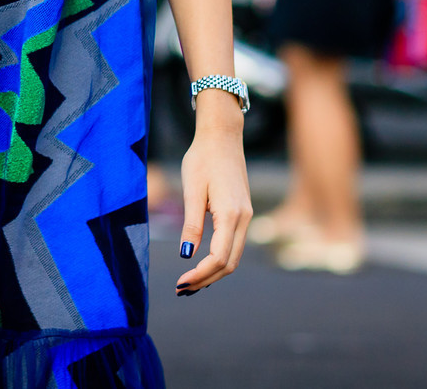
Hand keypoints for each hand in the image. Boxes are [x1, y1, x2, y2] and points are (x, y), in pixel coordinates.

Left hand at [175, 110, 251, 295]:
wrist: (222, 137)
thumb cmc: (203, 159)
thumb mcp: (192, 190)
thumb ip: (191, 224)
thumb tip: (186, 255)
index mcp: (231, 214)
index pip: (219, 258)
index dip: (200, 275)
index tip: (180, 283)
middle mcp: (244, 219)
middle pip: (229, 264)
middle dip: (206, 280)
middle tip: (181, 290)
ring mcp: (246, 216)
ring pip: (233, 256)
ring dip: (213, 273)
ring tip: (190, 283)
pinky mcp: (243, 213)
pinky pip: (234, 245)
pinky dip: (220, 260)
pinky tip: (202, 263)